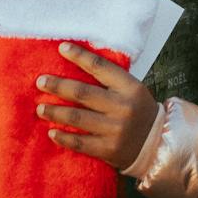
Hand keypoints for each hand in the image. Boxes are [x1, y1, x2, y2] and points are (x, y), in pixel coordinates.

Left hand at [38, 42, 158, 169]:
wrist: (158, 144)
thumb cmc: (139, 111)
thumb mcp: (133, 90)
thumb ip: (111, 80)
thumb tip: (77, 64)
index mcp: (130, 88)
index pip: (100, 66)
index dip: (79, 56)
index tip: (62, 48)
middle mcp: (122, 107)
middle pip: (82, 93)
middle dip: (58, 86)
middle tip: (40, 81)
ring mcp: (115, 130)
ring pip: (77, 118)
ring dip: (54, 112)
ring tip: (40, 108)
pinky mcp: (108, 150)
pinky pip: (80, 143)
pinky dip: (64, 137)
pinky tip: (52, 132)